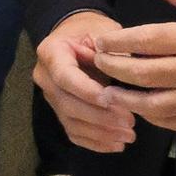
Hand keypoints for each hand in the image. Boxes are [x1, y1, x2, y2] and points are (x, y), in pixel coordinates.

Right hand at [34, 10, 136, 151]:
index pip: (64, 76)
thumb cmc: (94, 31)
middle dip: (99, 116)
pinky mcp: (61, 111)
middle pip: (66, 103)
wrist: (79, 35)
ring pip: (70, 121)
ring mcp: (51, 96)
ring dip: (100, 132)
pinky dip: (94, 142)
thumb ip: (113, 52)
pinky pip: (73, 131)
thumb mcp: (104, 31)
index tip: (112, 100)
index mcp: (51, 52)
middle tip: (130, 123)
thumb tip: (131, 73)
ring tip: (129, 136)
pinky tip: (116, 144)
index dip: (86, 90)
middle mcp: (45, 76)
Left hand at [87, 0, 175, 130]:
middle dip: (113, 68)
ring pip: (155, 104)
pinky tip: (139, 109)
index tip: (100, 41)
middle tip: (98, 63)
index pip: (144, 40)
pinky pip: (175, 121)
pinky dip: (153, 118)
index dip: (116, 41)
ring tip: (107, 93)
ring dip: (126, 100)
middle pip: (143, 73)